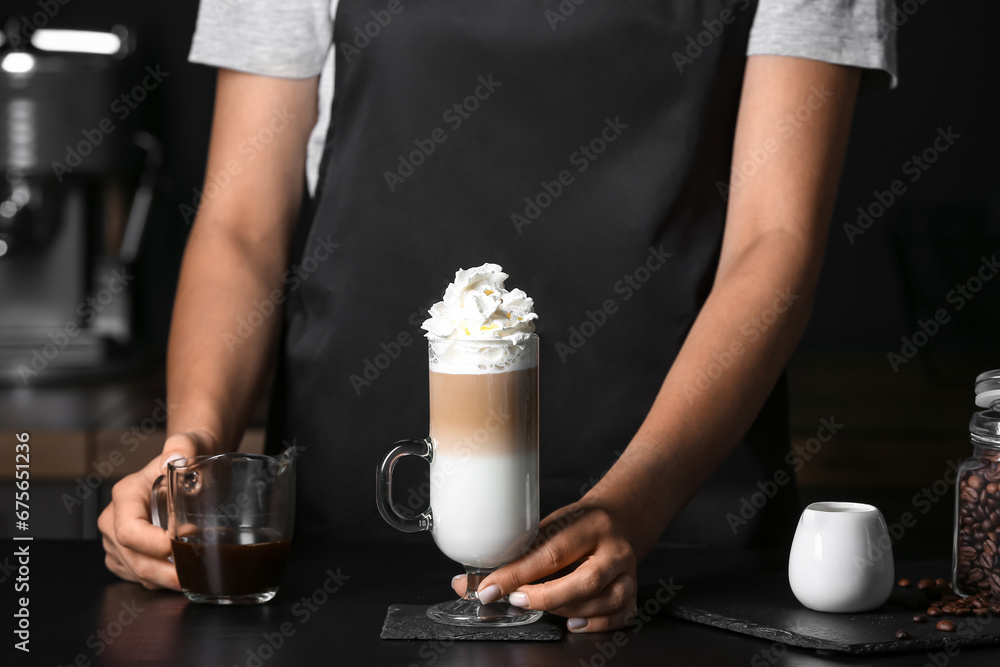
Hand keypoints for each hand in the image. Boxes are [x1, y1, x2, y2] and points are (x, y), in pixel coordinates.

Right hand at [98, 430, 216, 589]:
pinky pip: (136, 576)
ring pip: (134, 571)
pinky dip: (158, 580)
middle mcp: (113, 518)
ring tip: (193, 578)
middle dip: (162, 573)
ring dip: (162, 580)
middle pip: (131, 557)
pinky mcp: (122, 554)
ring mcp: (114, 539)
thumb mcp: (189, 446)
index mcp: (126, 494)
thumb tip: (174, 459)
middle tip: (192, 578)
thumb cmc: (188, 458)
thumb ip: (182, 447)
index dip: (152, 544)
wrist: (188, 466)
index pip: (129, 530)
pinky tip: (180, 575)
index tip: (181, 545)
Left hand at [452, 499, 639, 632]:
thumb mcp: (549, 526)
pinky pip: (618, 616)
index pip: (550, 552)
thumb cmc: (578, 526)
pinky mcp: (632, 590)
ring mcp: (627, 572)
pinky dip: (593, 624)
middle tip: (517, 600)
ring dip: (565, 611)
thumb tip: (466, 583)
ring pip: (601, 601)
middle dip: (544, 597)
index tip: (489, 588)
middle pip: (584, 581)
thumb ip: (516, 554)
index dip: (516, 574)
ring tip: (542, 606)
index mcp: (588, 524)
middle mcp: (613, 548)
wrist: (620, 520)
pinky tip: (572, 621)